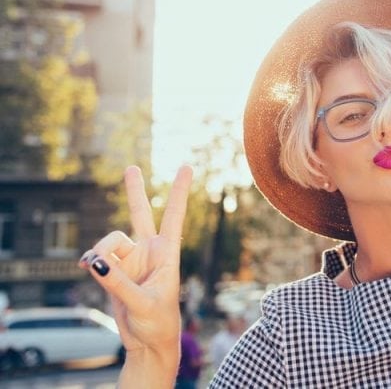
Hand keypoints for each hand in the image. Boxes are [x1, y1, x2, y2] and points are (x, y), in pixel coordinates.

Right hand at [78, 165, 191, 360]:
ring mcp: (131, 260)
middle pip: (141, 214)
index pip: (174, 216)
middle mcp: (149, 251)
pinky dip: (90, 261)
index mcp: (168, 253)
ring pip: (109, 243)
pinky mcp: (114, 271)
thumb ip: (117, 283)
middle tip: (132, 167)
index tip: (186, 166)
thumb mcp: (142, 303)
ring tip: (96, 269)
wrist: (148, 341)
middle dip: (135, 192)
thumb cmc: (158, 322)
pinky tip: (86, 267)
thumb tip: (92, 261)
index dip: (178, 191)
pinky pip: (97, 258)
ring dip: (100, 252)